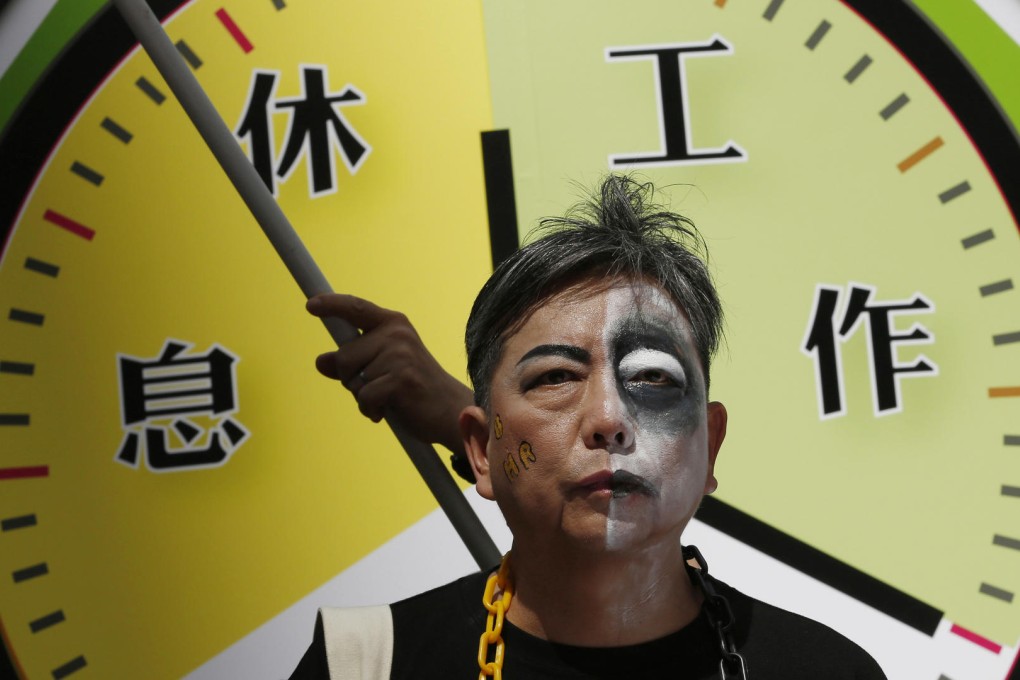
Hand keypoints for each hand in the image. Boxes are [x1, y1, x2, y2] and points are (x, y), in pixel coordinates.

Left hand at [306, 294, 474, 458]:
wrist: (451, 411)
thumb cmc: (415, 390)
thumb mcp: (383, 368)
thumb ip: (353, 363)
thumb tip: (321, 361)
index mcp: (394, 325)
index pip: (356, 309)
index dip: (331, 305)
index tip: (311, 305)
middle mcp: (397, 334)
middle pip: (344, 357)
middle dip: (351, 379)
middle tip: (378, 387)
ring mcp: (400, 355)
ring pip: (352, 380)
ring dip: (363, 397)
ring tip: (388, 398)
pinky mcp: (401, 379)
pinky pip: (364, 397)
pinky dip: (370, 410)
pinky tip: (389, 409)